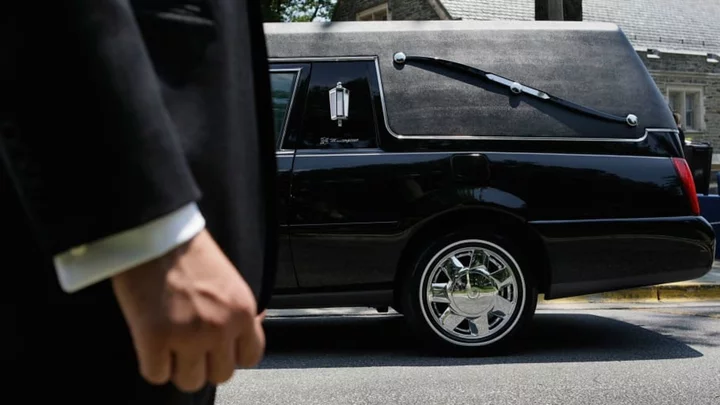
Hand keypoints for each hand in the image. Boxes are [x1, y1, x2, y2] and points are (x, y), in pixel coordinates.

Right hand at [111, 229, 265, 391]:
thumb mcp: (231, 281)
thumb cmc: (189, 251)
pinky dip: (152, 364)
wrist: (154, 233)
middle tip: (190, 346)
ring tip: (170, 346)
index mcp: (242, 311)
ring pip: (190, 382)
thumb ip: (238, 310)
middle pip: (220, 375)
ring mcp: (188, 336)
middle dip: (205, 363)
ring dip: (178, 368)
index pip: (251, 357)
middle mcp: (220, 327)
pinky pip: (156, 375)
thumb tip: (252, 328)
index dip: (232, 355)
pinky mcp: (154, 339)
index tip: (219, 349)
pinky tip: (151, 344)